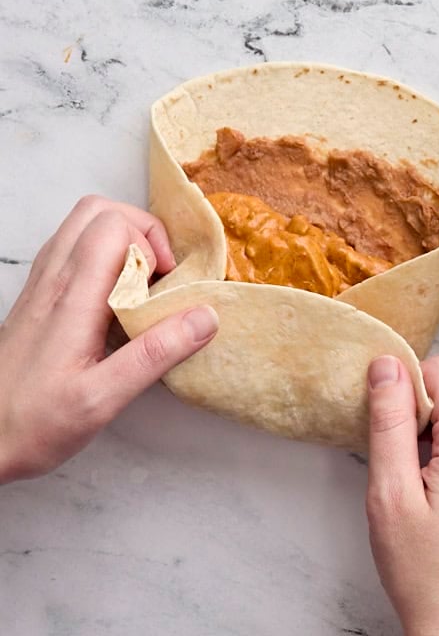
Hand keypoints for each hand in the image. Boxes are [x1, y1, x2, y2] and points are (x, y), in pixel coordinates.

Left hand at [0, 195, 218, 483]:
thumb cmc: (35, 424)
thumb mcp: (102, 400)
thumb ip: (155, 354)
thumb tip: (205, 316)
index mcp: (71, 298)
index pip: (113, 227)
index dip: (150, 245)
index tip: (164, 287)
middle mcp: (52, 280)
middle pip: (98, 211)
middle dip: (141, 231)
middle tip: (158, 277)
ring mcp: (42, 284)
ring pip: (83, 224)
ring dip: (123, 240)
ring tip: (142, 284)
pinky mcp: (39, 295)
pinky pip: (73, 248)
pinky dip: (104, 256)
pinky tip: (116, 296)